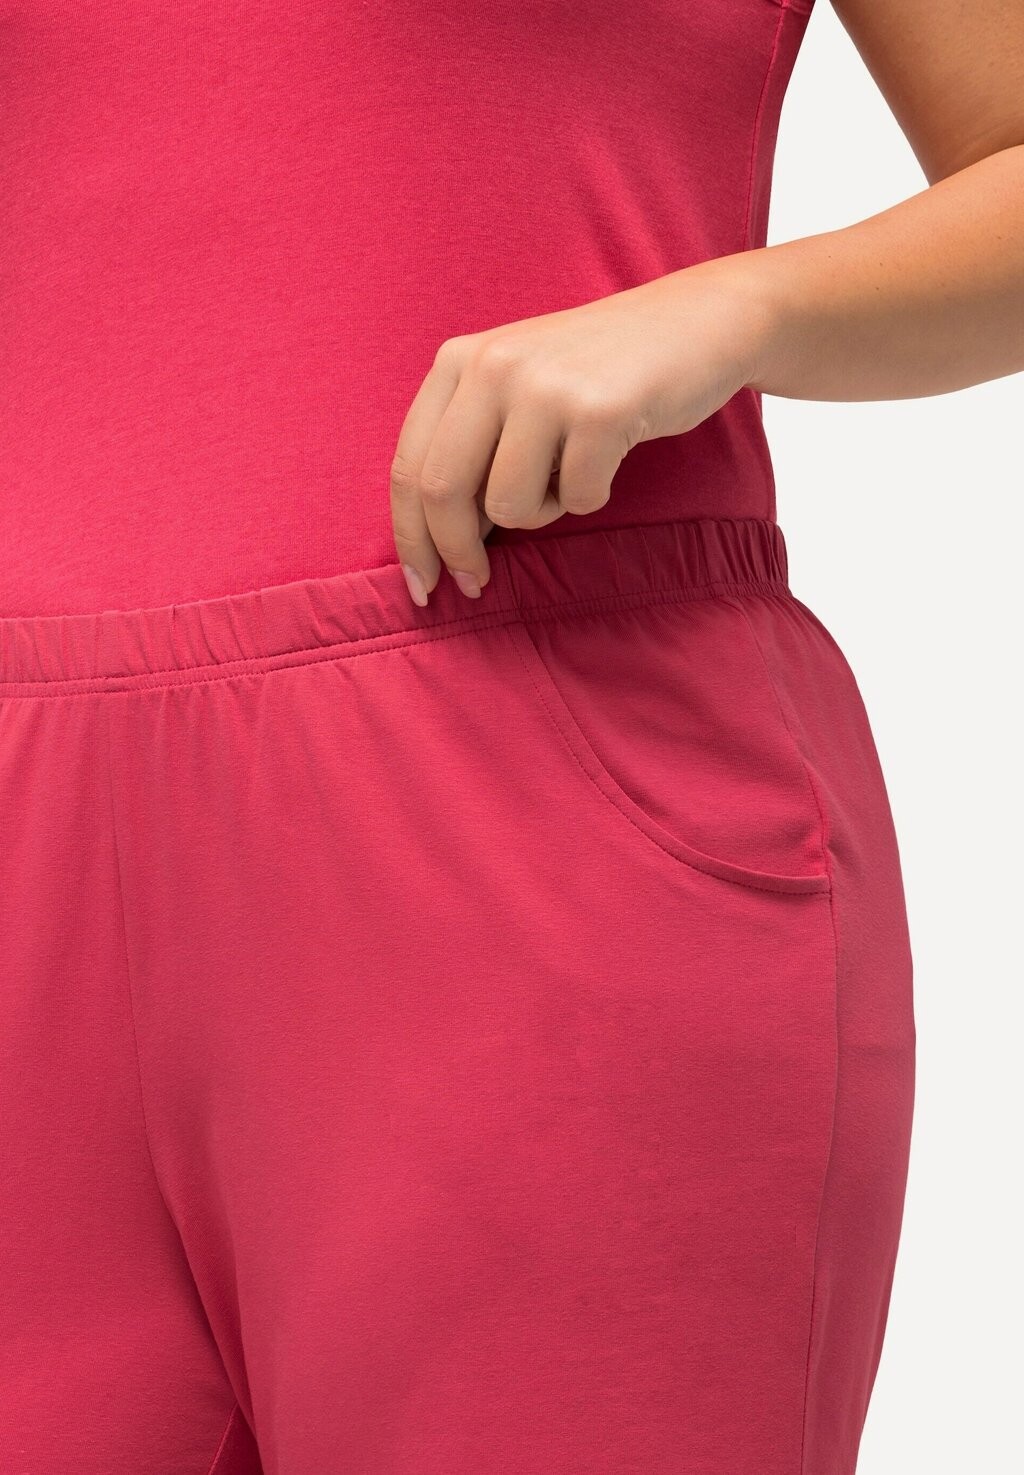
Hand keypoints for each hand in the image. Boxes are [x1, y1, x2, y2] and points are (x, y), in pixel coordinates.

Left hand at [389, 260, 772, 604]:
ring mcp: (545, 386)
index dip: (411, 537)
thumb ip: (470, 446)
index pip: (410, 465)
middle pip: (443, 492)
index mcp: (459, 360)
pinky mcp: (599, 411)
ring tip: (569, 472)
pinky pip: (576, 499)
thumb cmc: (599, 372)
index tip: (422, 585)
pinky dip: (592, 495)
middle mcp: (492, 365)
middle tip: (474, 585)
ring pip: (509, 506)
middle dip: (456, 552)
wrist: (695, 321)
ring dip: (542, 512)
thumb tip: (441, 540)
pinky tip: (608, 455)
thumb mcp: (516, 386)